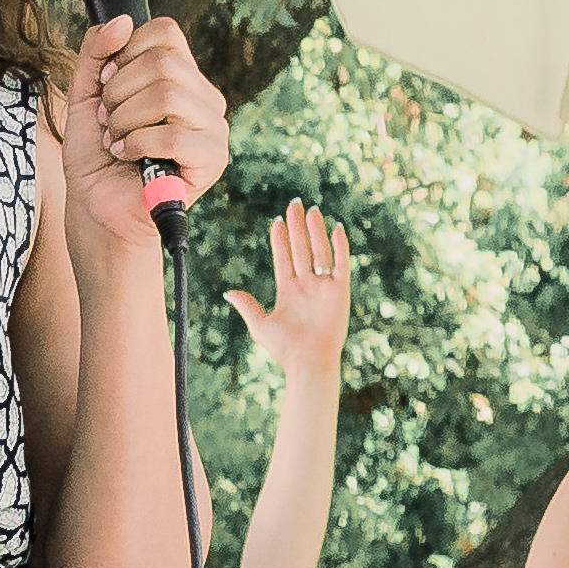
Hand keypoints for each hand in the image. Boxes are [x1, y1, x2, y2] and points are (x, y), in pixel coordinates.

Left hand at [55, 13, 228, 256]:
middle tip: (109, 122)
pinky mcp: (212, 160)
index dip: (125, 54)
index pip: (165, 32)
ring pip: (166, 95)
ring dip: (125, 121)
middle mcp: (204, 98)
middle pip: (163, 62)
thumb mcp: (85, 94)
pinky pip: (172, 134)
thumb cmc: (96, 155)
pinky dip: (136, 144)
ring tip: (118, 141)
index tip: (106, 85)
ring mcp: (213, 128)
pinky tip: (128, 157)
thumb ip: (95, 52)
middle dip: (119, 93)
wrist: (96, 209)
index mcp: (181, 76)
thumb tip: (122, 21)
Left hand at [227, 202, 351, 383]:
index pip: (283, 257)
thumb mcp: (260, 325)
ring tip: (312, 210)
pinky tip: (336, 229)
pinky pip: (340, 264)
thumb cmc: (285, 349)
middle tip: (294, 204)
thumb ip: (247, 306)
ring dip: (315, 231)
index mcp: (287, 289)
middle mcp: (306, 284)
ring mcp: (323, 286)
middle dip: (297, 226)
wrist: (309, 362)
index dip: (279, 238)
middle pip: (300, 248)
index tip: (276, 221)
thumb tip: (228, 292)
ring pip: (319, 251)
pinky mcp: (339, 291)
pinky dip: (339, 247)